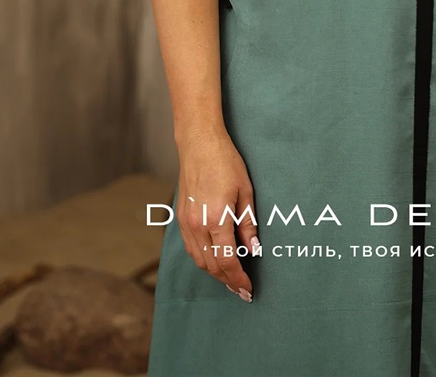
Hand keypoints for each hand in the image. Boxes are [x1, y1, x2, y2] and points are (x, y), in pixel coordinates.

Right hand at [175, 128, 258, 301]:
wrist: (199, 143)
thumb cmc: (226, 162)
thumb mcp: (246, 191)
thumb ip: (248, 224)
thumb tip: (254, 250)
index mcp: (216, 218)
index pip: (228, 261)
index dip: (238, 279)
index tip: (248, 290)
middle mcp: (197, 225)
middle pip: (212, 265)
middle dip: (227, 281)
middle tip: (242, 291)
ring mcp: (186, 222)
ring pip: (199, 260)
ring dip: (214, 273)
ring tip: (230, 279)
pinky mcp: (181, 218)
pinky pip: (190, 248)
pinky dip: (202, 260)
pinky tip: (213, 260)